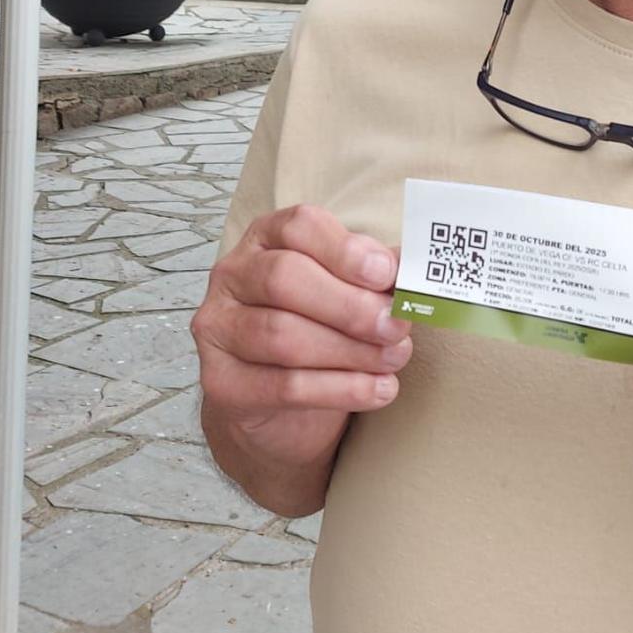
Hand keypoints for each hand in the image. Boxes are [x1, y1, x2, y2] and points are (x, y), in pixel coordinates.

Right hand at [193, 204, 412, 475]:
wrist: (277, 405)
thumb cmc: (318, 330)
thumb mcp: (346, 292)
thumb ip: (374, 276)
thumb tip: (414, 270)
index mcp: (265, 238)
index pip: (298, 227)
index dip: (345, 250)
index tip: (387, 274)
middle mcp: (232, 276)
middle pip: (284, 278)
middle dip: (350, 306)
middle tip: (397, 326)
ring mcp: (218, 329)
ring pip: (282, 335)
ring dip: (350, 350)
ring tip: (393, 359)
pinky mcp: (222, 383)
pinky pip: (284, 387)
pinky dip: (341, 389)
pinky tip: (379, 390)